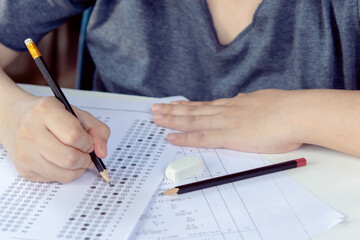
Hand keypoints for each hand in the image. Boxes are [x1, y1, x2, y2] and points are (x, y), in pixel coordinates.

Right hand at [0, 95, 109, 182]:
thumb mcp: (77, 113)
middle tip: (85, 153)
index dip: (88, 142)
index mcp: (46, 111)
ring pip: (64, 173)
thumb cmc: (50, 116)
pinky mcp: (25, 170)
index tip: (88, 142)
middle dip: (85, 159)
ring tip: (77, 157)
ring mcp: (25, 153)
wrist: (16, 119)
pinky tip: (61, 161)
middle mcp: (31, 132)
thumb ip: (98, 130)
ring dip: (78, 168)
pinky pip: (56, 179)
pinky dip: (66, 173)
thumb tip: (102, 153)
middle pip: (69, 158)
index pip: (74, 135)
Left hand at [152, 89, 302, 152]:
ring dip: (172, 119)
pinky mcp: (229, 137)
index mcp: (236, 103)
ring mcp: (226, 122)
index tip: (176, 104)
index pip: (206, 105)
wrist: (297, 113)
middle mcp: (226, 110)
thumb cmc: (288, 109)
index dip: (189, 106)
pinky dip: (184, 138)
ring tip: (155, 118)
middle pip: (194, 110)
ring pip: (192, 121)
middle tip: (155, 108)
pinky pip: (201, 138)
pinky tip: (170, 137)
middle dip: (173, 110)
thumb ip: (251, 101)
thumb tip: (243, 98)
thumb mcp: (265, 99)